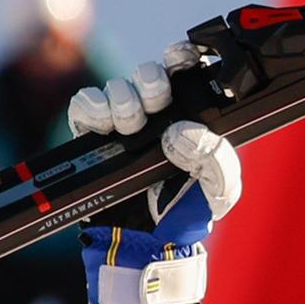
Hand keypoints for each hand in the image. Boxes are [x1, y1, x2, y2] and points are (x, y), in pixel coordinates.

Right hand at [74, 53, 240, 303]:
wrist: (148, 246)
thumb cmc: (188, 215)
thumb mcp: (220, 190)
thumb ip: (217, 158)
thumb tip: (180, 130)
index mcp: (190, 120)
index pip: (185, 74)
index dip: (181, 57)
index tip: (183, 57)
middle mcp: (157, 117)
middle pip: (148, 75)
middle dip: (151, 80)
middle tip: (156, 102)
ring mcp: (123, 126)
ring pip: (117, 88)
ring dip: (123, 97)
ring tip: (131, 123)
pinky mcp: (92, 138)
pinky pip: (85, 105)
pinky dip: (92, 106)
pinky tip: (105, 123)